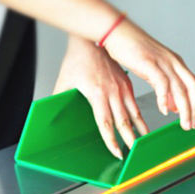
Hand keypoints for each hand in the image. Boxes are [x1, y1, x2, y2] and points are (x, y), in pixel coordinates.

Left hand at [54, 37, 148, 158]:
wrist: (92, 40)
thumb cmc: (77, 59)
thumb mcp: (64, 80)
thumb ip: (59, 98)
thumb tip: (51, 114)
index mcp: (97, 94)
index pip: (105, 123)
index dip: (112, 140)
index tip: (116, 152)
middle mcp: (112, 92)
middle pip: (123, 122)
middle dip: (128, 140)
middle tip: (133, 154)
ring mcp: (122, 88)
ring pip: (134, 114)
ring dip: (139, 129)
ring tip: (143, 143)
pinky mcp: (127, 84)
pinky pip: (135, 104)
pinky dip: (139, 116)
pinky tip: (142, 124)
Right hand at [102, 18, 194, 130]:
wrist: (116, 31)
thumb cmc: (131, 49)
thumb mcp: (152, 71)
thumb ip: (164, 87)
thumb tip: (173, 105)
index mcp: (175, 63)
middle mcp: (173, 62)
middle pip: (193, 88)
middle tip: (194, 125)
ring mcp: (163, 62)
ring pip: (180, 89)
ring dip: (185, 109)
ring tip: (184, 124)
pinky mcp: (150, 63)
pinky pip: (163, 84)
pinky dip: (164, 99)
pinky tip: (164, 110)